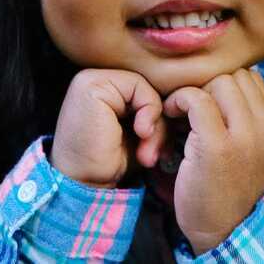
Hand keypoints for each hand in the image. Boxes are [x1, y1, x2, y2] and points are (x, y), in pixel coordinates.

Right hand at [49, 69, 168, 188]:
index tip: (158, 150)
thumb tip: (180, 103)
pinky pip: (139, 87)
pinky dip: (149, 112)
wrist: (84, 185)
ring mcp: (91, 79)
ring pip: (145, 88)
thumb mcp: (139, 135)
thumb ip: (154, 114)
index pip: (143, 92)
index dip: (158, 118)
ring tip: (147, 152)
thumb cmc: (109, 164)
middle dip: (159, 124)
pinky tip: (141, 133)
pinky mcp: (93, 84)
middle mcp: (95, 79)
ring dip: (156, 124)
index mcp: (102, 89)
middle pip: (146, 89)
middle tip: (154, 154)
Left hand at [162, 69, 263, 252]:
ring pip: (219, 82)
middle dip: (207, 83)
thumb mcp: (247, 152)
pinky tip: (170, 115)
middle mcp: (262, 129)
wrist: (221, 231)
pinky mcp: (216, 146)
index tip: (205, 100)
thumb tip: (223, 84)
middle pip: (235, 75)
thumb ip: (244, 120)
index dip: (223, 82)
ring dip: (193, 90)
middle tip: (189, 104)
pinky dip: (179, 100)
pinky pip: (197, 99)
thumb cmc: (224, 190)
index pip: (251, 78)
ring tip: (179, 110)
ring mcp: (242, 137)